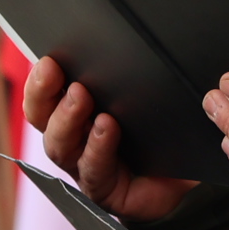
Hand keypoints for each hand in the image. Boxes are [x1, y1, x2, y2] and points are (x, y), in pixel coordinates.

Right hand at [23, 55, 197, 222]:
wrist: (188, 180)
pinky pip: (93, 171)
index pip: (47, 95)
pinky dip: (97, 148)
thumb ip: (138, 75)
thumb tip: (139, 39)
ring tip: (81, 95)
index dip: (40, 79)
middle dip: (43, 92)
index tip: (47, 58)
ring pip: (60, 145)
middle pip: (43, 118)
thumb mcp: (150, 100)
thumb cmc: (164, 134)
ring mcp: (85, 166)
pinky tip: (107, 128)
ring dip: (67, 118)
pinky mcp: (104, 190)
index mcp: (79, 114)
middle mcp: (75, 139)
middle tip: (53, 69)